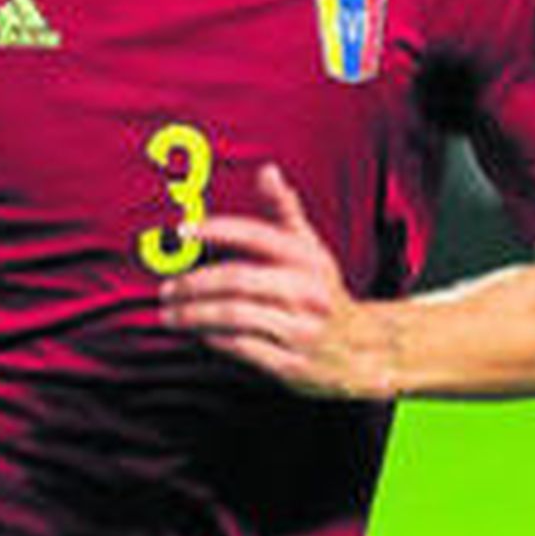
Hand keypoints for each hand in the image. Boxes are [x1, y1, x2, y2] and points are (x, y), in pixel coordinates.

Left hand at [158, 163, 395, 398]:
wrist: (367, 349)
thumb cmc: (323, 293)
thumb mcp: (311, 251)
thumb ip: (284, 211)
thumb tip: (267, 170)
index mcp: (308, 259)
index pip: (255, 235)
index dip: (216, 230)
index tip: (181, 231)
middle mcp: (307, 292)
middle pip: (237, 279)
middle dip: (193, 283)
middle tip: (167, 289)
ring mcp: (302, 330)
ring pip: (235, 315)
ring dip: (194, 314)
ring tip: (171, 315)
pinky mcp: (293, 365)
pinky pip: (243, 348)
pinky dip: (213, 340)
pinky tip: (198, 335)